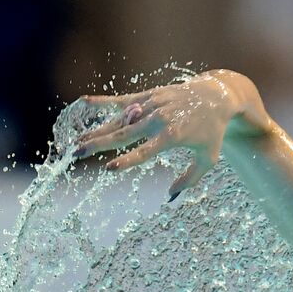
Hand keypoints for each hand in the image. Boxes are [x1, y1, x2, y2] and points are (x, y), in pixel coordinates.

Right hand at [75, 69, 267, 199]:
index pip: (145, 151)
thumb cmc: (212, 131)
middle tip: (76, 154)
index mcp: (172, 136)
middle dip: (99, 145)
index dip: (127, 160)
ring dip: (96, 132)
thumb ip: (190, 179)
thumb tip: (170, 196)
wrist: (217, 96)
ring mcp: (151, 105)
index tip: (109, 169)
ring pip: (118, 120)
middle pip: (123, 134)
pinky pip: (121, 100)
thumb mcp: (208, 159)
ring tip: (76, 143)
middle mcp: (158, 119)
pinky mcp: (148, 95)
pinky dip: (102, 102)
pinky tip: (83, 102)